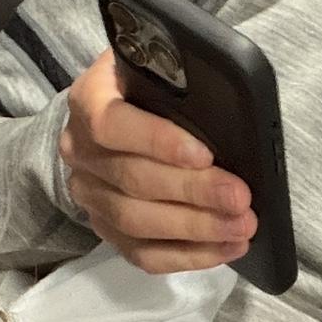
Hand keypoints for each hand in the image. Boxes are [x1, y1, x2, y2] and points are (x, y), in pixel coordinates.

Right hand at [59, 49, 256, 273]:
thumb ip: (177, 78)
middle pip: (133, 180)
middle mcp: (80, 150)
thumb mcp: (156, 65)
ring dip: (195, 229)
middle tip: (240, 199)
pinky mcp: (105, 229)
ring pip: (137, 222)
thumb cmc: (146, 87)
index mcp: (89, 100)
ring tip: (241, 226)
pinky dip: (188, 256)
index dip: (159, 142)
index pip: (112, 125)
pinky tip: (225, 248)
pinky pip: (141, 254)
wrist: (112, 114)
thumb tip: (223, 104)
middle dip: (193, 192)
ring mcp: (89, 194)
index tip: (205, 154)